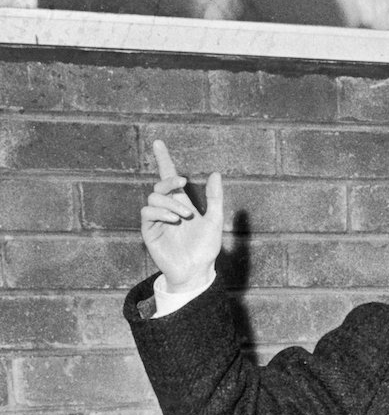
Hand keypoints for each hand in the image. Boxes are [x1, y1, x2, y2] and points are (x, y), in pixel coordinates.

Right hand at [140, 138, 223, 291]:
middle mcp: (167, 209)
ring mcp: (157, 219)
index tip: (158, 143)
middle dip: (169, 179)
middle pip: (160, 185)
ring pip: (153, 198)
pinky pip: (147, 213)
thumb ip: (215, 198)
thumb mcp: (214, 221)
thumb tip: (216, 173)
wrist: (196, 271)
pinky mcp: (149, 231)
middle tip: (183, 183)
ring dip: (169, 202)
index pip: (169, 177)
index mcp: (181, 203)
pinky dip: (160, 212)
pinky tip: (173, 220)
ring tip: (184, 216)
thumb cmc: (205, 248)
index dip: (164, 160)